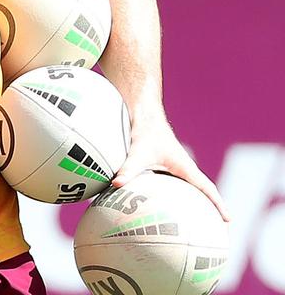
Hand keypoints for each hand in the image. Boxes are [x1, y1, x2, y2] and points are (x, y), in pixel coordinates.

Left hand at [113, 116, 229, 220]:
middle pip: (204, 192)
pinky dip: (180, 197)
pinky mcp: (167, 168)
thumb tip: (116, 184)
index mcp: (185, 167)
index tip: (228, 220)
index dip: (218, 204)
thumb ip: (128, 169)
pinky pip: (178, 186)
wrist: (145, 118)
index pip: (207, 189)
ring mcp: (177, 169)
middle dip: (214, 209)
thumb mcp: (137, 153)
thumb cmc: (145, 134)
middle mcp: (185, 169)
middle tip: (220, 228)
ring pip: (193, 189)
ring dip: (199, 203)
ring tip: (200, 223)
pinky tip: (170, 209)